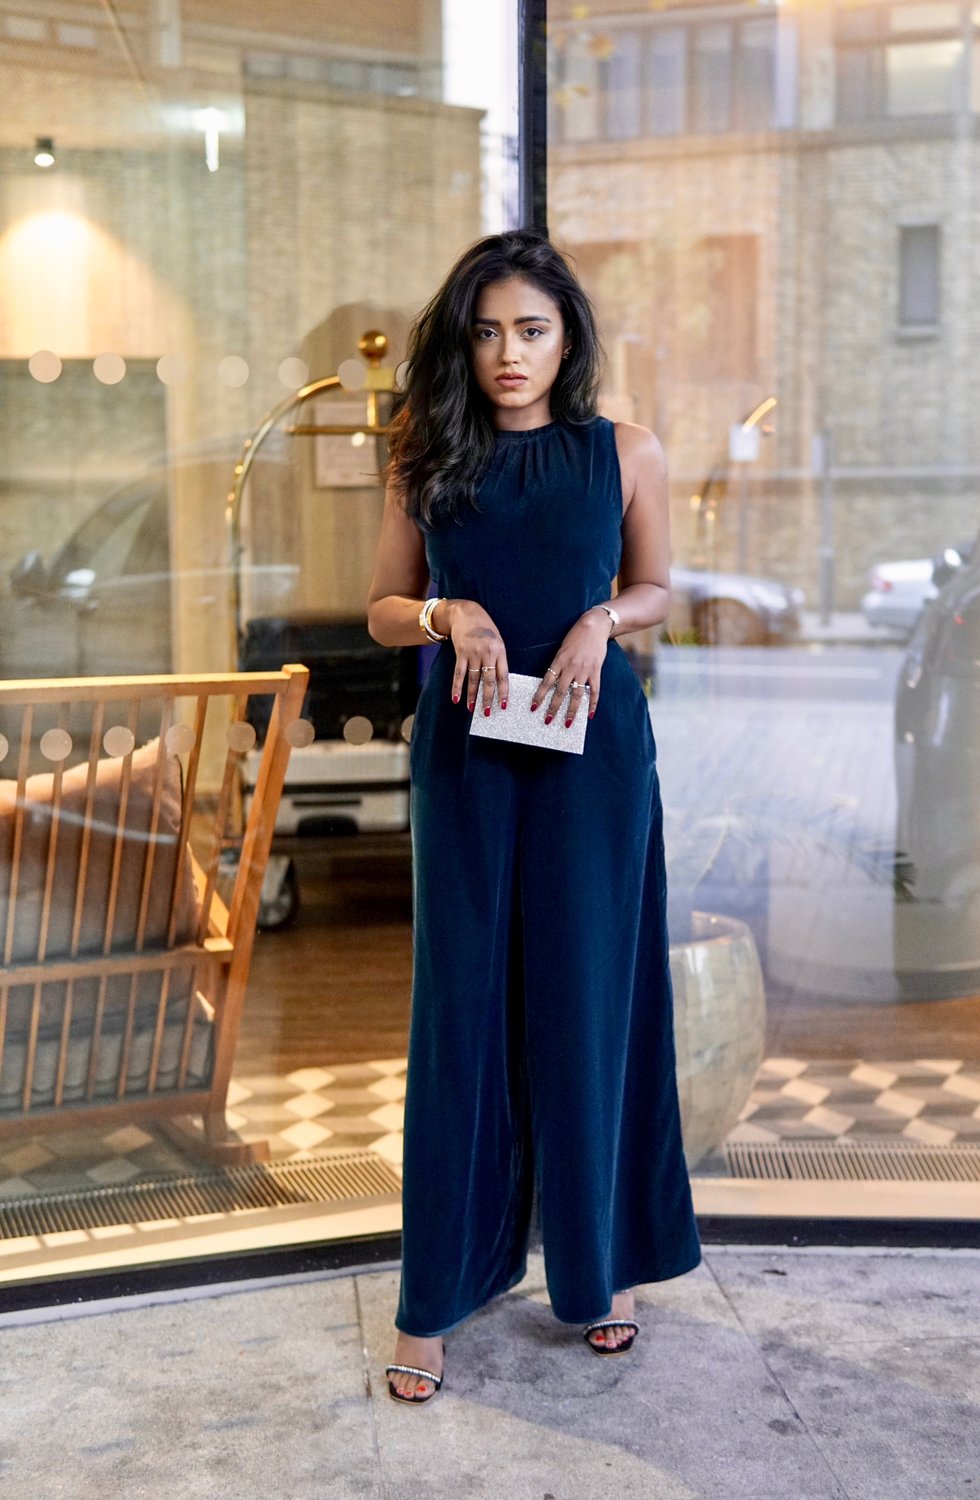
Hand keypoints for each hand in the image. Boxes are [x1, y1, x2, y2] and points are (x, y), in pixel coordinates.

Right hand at [446, 601, 509, 714]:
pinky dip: (457, 687)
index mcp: (500, 651)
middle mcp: (487, 653)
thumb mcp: (497, 640)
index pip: (503, 675)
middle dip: (487, 698)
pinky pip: (459, 673)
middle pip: (488, 680)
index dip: (503, 692)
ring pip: (473, 679)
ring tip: (472, 709)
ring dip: (472, 696)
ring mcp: (473, 653)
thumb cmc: (485, 628)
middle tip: (487, 713)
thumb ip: (498, 658)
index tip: (503, 705)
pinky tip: (456, 698)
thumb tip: (498, 681)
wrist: (466, 613)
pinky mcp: (460, 653)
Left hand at [530, 609, 609, 727]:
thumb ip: (558, 664)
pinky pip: (594, 691)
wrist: (594, 625)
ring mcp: (584, 670)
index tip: (533, 708)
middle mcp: (570, 667)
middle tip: (547, 721)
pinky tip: (589, 715)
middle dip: (553, 708)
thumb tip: (552, 681)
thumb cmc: (576, 635)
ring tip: (567, 723)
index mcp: (559, 660)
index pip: (546, 682)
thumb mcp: (562, 648)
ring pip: (576, 695)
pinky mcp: (596, 671)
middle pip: (560, 692)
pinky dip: (592, 704)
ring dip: (571, 711)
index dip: (540, 696)